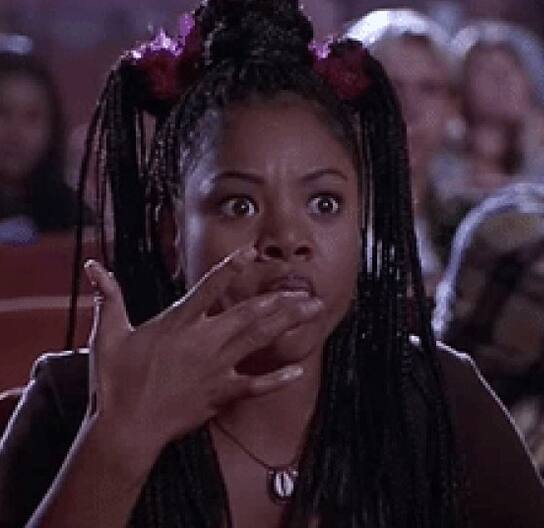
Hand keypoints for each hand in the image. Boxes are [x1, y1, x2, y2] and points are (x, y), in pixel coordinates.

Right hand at [83, 246, 322, 457]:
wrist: (124, 429)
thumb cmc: (114, 381)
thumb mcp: (107, 334)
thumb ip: (108, 297)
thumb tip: (93, 267)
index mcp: (178, 324)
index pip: (209, 288)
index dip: (232, 267)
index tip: (254, 252)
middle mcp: (203, 342)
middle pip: (248, 314)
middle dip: (280, 299)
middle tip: (307, 288)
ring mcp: (215, 369)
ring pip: (258, 341)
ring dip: (287, 324)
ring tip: (312, 311)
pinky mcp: (220, 394)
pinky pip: (255, 386)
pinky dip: (277, 379)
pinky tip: (299, 370)